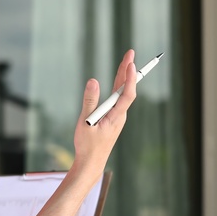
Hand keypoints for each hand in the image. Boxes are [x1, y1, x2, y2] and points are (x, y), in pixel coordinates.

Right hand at [71, 49, 137, 176]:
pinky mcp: (112, 118)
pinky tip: (119, 80)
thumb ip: (89, 101)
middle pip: (127, 89)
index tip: (130, 63)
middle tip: (131, 53)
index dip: (130, 78)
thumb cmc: (88, 145)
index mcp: (115, 116)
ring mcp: (117, 116)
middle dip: (129, 70)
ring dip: (125, 76)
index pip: (127, 94)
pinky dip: (120, 85)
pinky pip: (118, 98)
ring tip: (127, 61)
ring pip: (123, 93)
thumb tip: (93, 81)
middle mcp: (119, 115)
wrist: (91, 162)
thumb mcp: (85, 123)